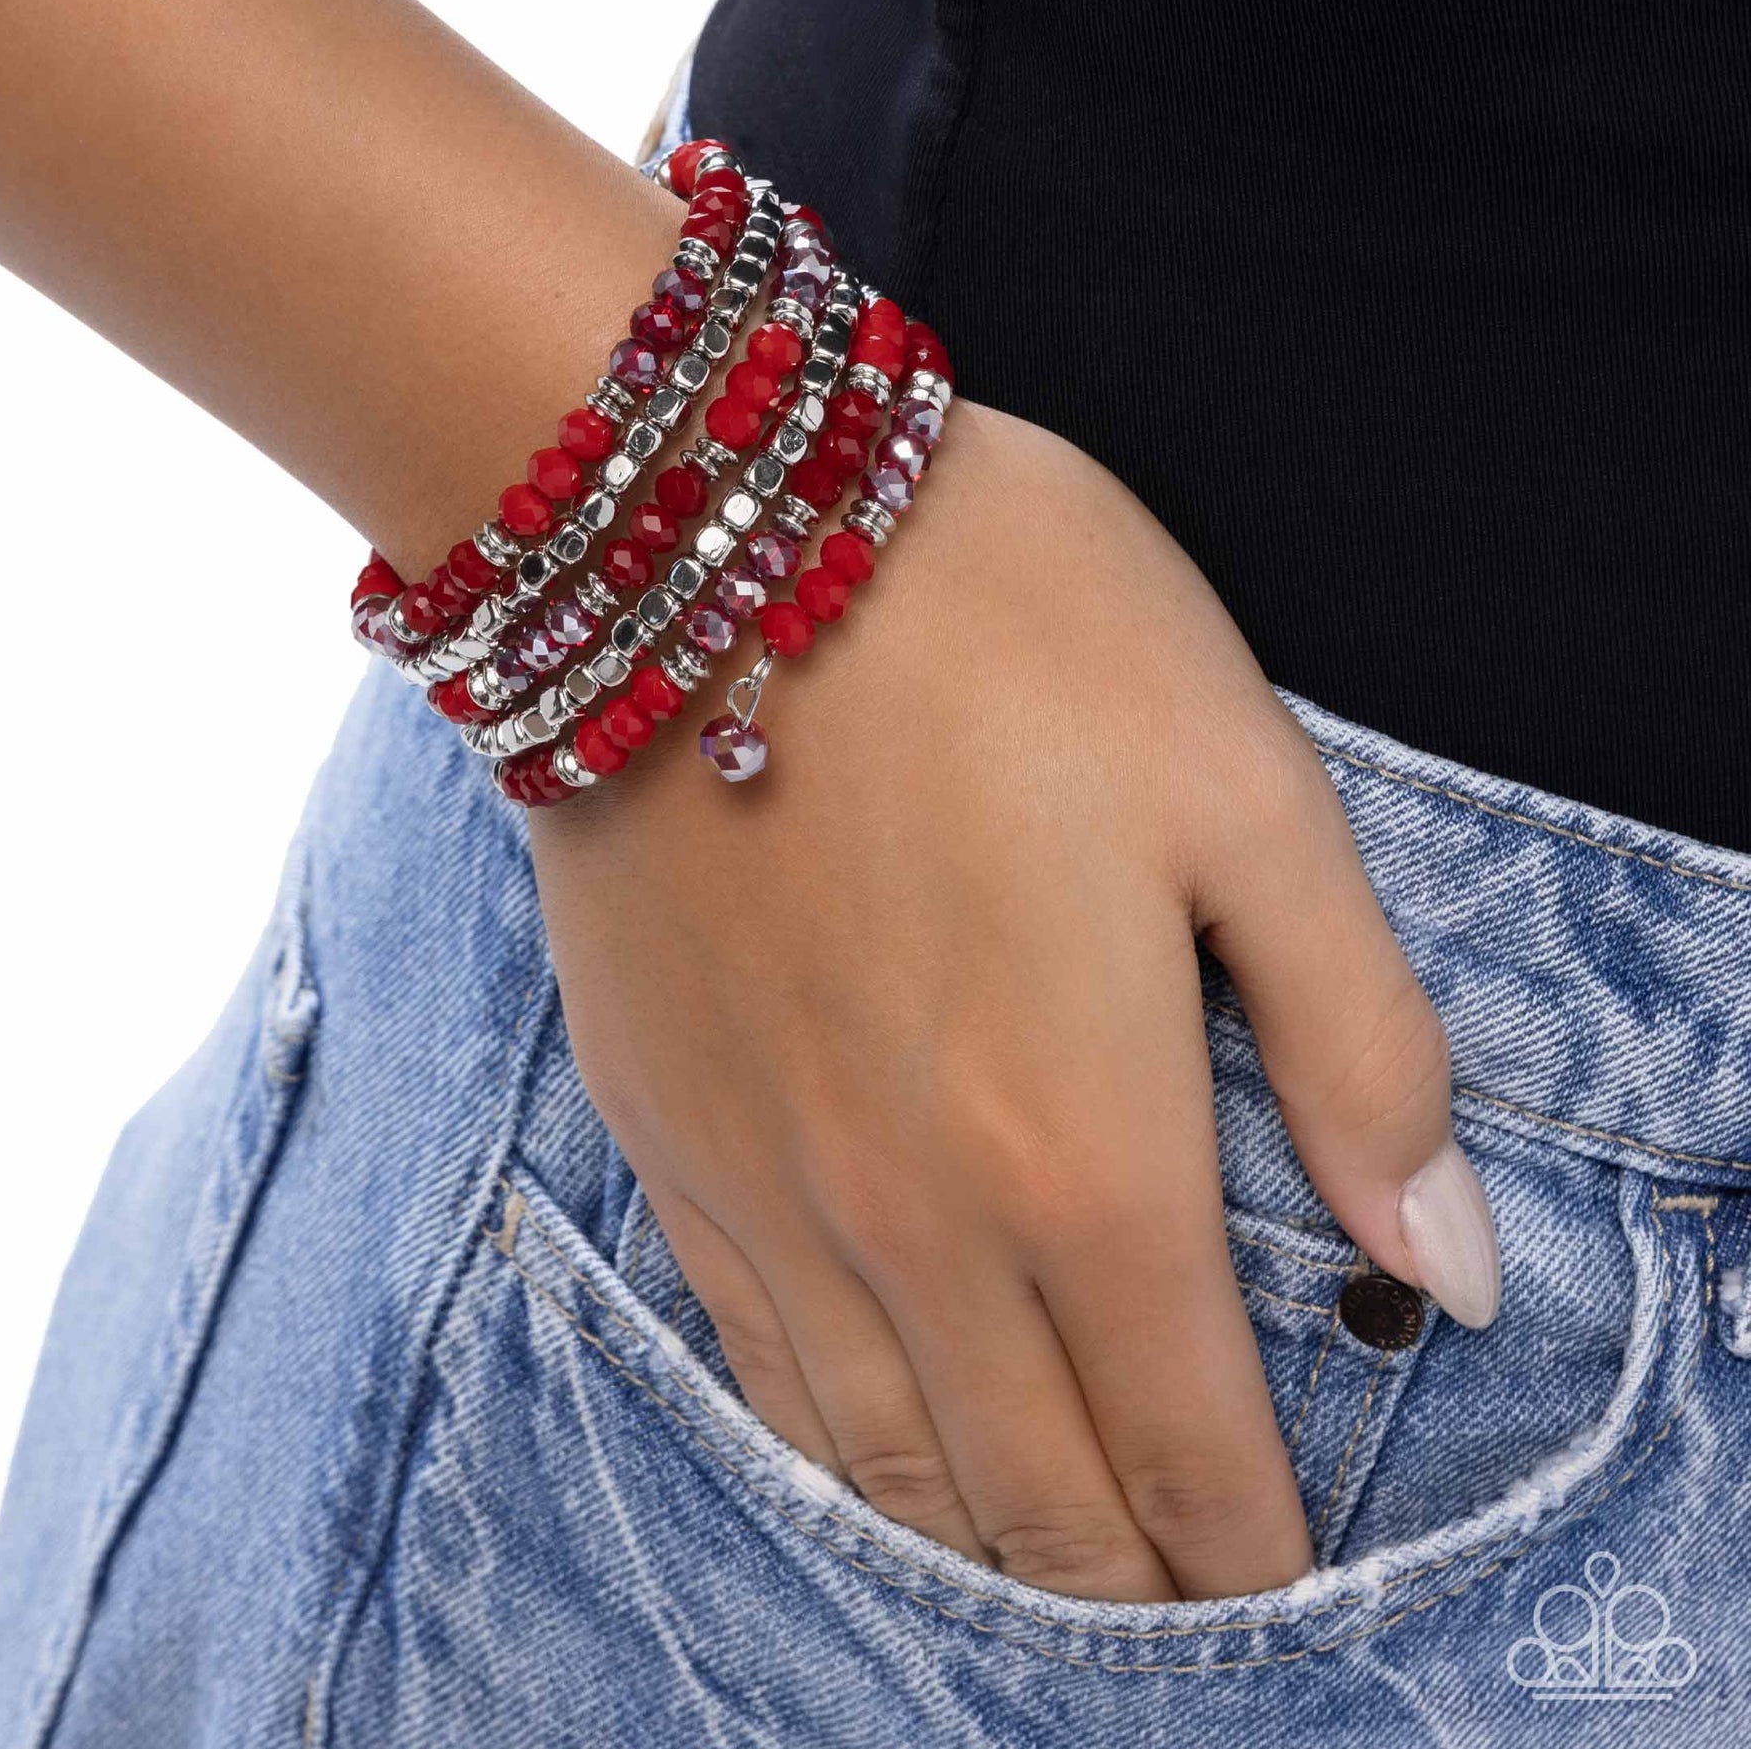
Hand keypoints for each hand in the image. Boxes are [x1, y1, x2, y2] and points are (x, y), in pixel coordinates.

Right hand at [528, 397, 1499, 1600]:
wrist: (708, 533)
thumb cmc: (1007, 630)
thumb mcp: (1250, 792)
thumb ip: (1361, 1046)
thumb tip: (1450, 1266)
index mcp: (1085, 1155)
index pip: (1192, 1459)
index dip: (1255, 1551)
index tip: (1283, 1573)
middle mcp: (913, 1224)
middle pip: (1041, 1507)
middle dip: (1133, 1574)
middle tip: (1182, 1579)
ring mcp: (767, 1191)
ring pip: (887, 1471)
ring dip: (987, 1541)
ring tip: (1051, 1549)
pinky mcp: (662, 1132)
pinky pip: (755, 1373)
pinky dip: (839, 1454)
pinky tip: (874, 1446)